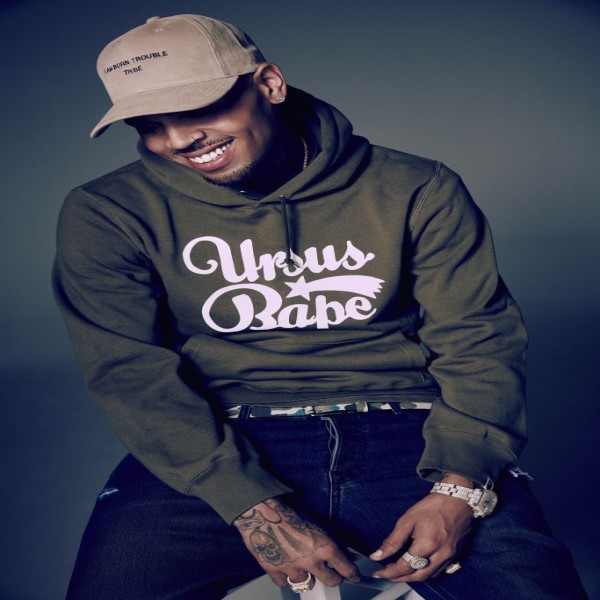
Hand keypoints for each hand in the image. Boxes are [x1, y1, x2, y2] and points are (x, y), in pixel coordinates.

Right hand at [233, 497, 360, 588]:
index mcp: (325, 547)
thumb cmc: (290, 514)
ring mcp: (293, 569)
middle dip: (334, 578)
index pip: (347, 569)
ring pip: (308, 584)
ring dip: (309, 577)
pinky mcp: (275, 572)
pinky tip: (287, 566)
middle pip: (332, 582)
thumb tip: (350, 554)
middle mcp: (311, 561)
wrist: (262, 513)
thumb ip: (336, 541)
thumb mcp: (318, 525)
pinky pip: (286, 583)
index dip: (354, 574)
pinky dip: (287, 577)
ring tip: (304, 565)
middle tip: (332, 573)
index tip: (355, 576)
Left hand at [370, 475, 474, 581]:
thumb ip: (393, 541)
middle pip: (417, 576)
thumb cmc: (433, 506)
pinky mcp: (455, 555)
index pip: (405, 567)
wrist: (457, 499)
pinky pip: (438, 570)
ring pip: (429, 576)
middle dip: (400, 578)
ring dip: (413, 577)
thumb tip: (378, 555)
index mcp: (427, 545)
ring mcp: (450, 556)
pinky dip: (425, 571)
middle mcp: (440, 554)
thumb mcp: (408, 520)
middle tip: (387, 574)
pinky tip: (417, 566)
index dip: (389, 572)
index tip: (379, 572)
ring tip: (399, 572)